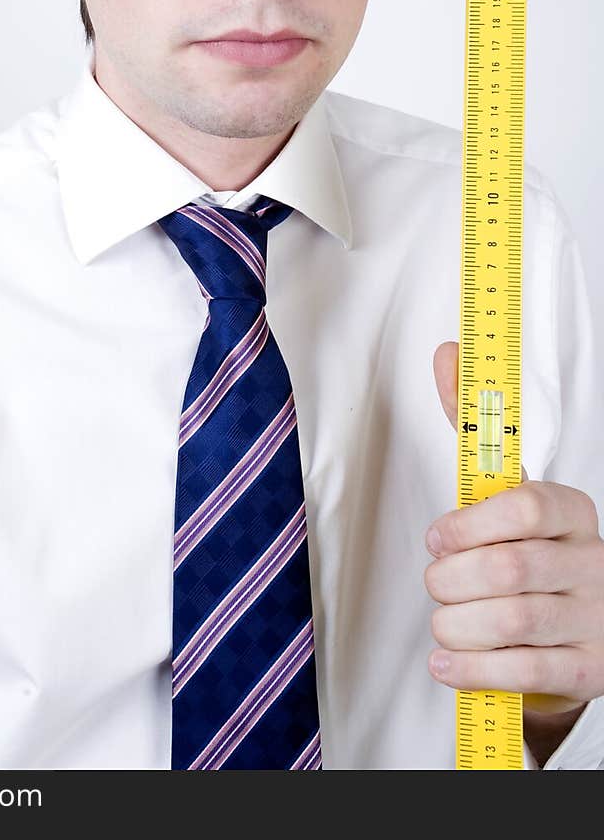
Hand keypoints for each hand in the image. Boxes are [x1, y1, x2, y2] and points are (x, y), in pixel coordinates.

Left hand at [425, 341, 603, 744]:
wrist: (579, 624)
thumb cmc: (528, 547)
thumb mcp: (506, 488)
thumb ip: (473, 425)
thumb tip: (448, 352)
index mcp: (571, 510)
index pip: (524, 507)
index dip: (468, 525)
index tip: (438, 538)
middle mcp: (591, 561)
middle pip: (509, 570)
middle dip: (452, 581)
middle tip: (437, 584)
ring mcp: (595, 618)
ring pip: (513, 623)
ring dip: (457, 626)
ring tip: (442, 624)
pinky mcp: (589, 669)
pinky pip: (526, 672)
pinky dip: (473, 669)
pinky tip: (448, 662)